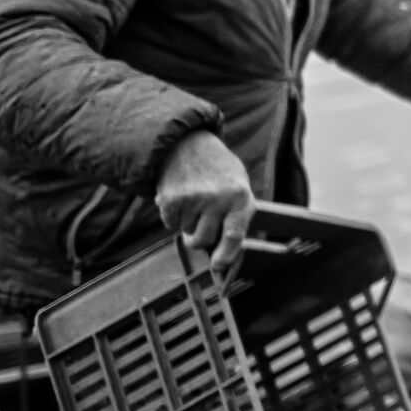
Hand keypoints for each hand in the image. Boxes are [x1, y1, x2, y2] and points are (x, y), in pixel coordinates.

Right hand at [156, 130, 253, 275]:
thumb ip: (235, 218)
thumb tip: (226, 258)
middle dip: (201, 237)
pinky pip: (170, 224)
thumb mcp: (238, 187)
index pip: (234, 234)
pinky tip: (182, 197)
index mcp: (240, 197)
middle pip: (203, 240)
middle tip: (203, 220)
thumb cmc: (219, 173)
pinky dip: (174, 216)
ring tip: (195, 200)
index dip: (226, 255)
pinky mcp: (170, 200)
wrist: (187, 144)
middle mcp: (217, 199)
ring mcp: (192, 200)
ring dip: (188, 223)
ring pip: (186, 233)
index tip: (218, 267)